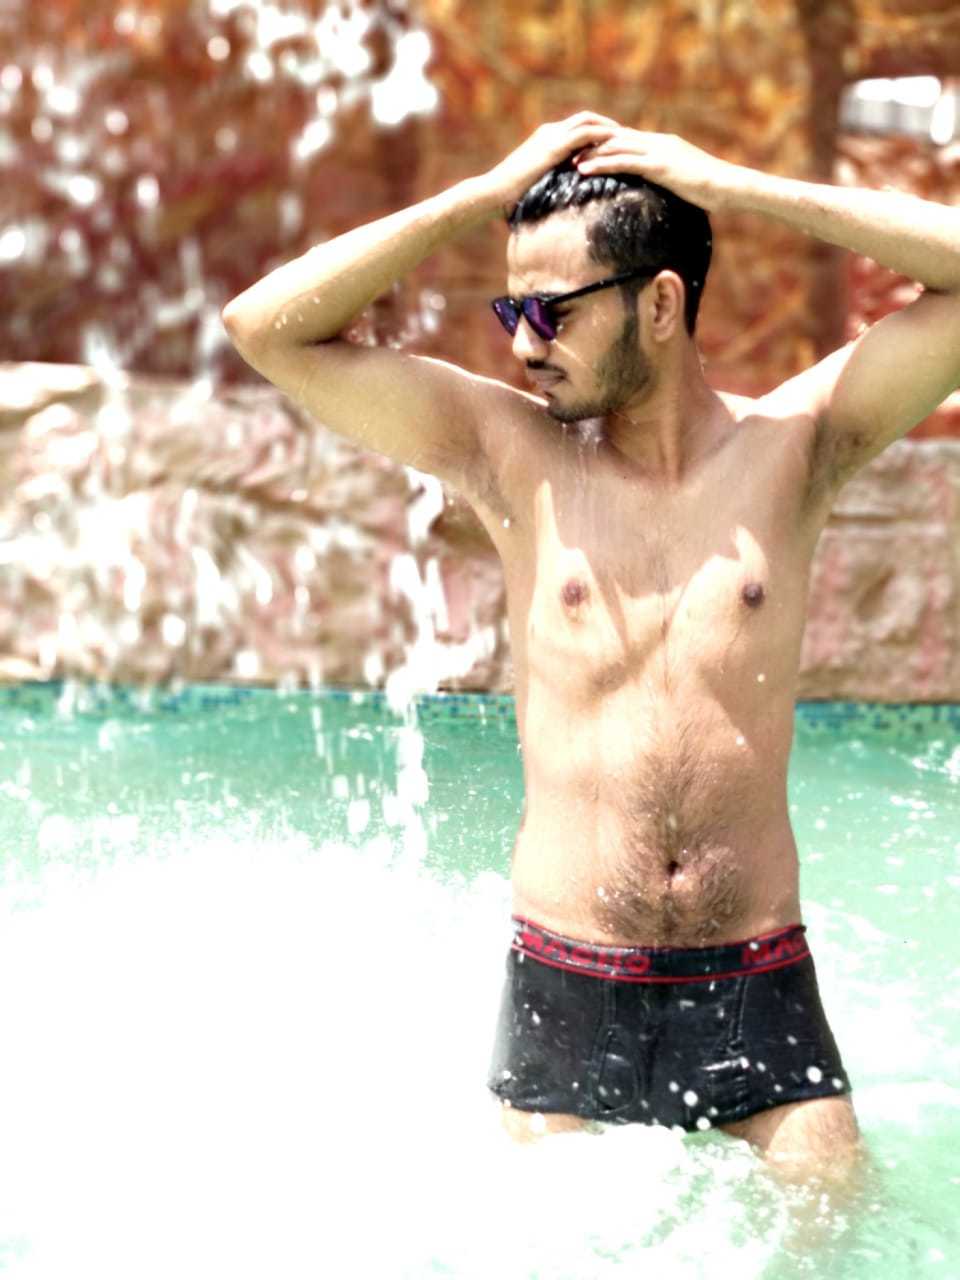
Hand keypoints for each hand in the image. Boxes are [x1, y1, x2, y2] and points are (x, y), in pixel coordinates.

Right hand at [479, 112, 620, 214]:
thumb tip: (556, 208)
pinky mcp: (553, 147)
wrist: (491, 194)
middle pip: (586, 118)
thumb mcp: (535, 189)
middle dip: (608, 125)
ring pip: (589, 121)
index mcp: (544, 140)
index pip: (576, 128)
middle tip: (628, 137)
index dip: (596, 133)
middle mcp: (549, 132)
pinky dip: (603, 136)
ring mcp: (551, 137)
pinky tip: (618, 146)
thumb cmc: (507, 199)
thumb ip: (549, 188)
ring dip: (610, 128)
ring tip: (629, 139)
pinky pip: (586, 134)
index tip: (615, 143)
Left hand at [575, 129, 745, 211]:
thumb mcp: (683, 182)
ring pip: (615, 147)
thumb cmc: (711, 189)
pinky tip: (584, 170)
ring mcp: (657, 151)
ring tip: (569, 161)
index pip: (626, 139)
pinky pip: (623, 161)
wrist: (729, 185)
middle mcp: (657, 142)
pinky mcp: (658, 165)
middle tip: (568, 152)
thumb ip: (667, 180)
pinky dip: (601, 164)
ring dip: (590, 153)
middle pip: (616, 138)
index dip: (604, 144)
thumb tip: (659, 193)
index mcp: (661, 144)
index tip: (583, 150)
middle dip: (591, 144)